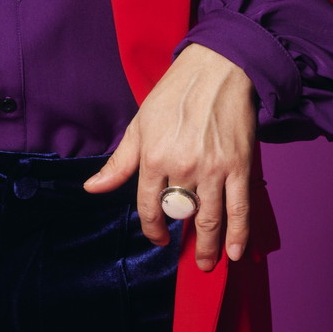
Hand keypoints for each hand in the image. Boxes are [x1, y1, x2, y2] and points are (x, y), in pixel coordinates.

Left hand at [82, 43, 257, 271]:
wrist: (218, 68)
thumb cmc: (175, 94)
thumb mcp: (140, 124)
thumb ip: (120, 162)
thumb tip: (93, 188)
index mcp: (153, 157)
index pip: (148, 206)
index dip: (152, 228)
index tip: (158, 238)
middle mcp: (182, 167)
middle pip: (180, 217)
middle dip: (185, 242)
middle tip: (191, 257)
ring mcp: (213, 169)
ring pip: (210, 219)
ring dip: (211, 246)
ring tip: (210, 263)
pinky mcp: (239, 166)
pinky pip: (239, 208)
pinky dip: (239, 233)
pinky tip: (236, 252)